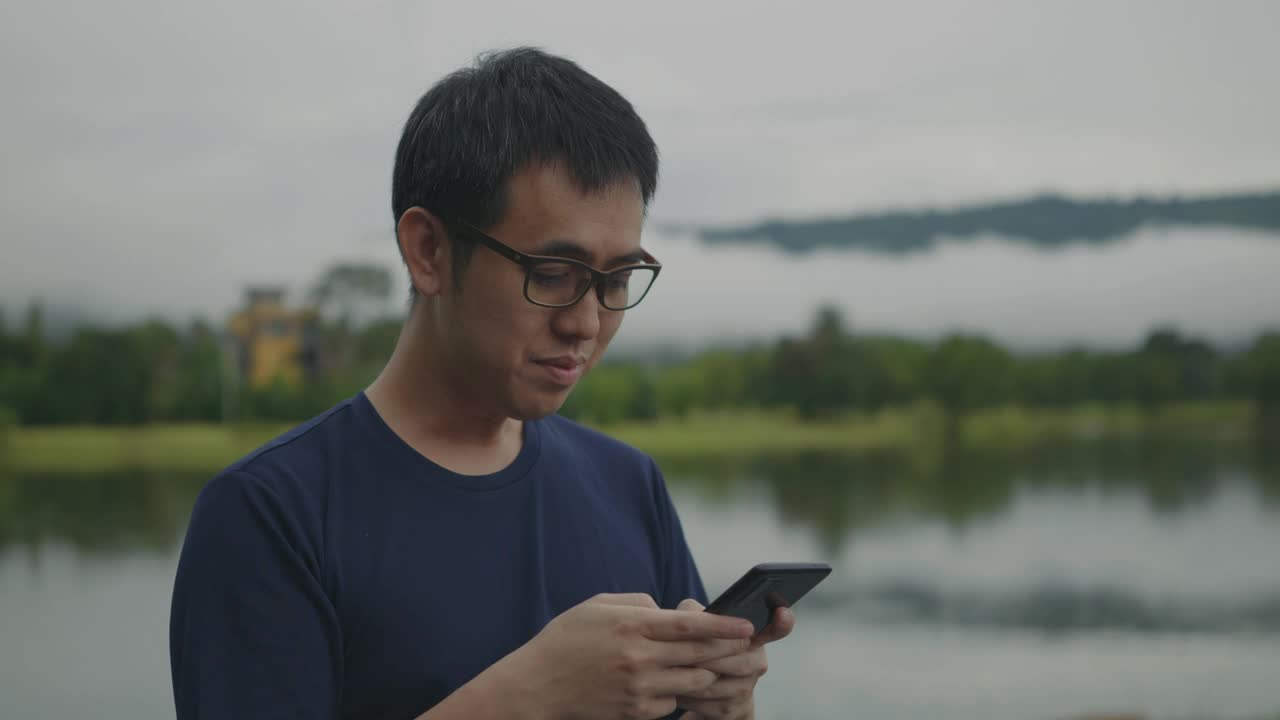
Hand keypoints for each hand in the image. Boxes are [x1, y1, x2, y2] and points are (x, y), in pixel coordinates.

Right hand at [504, 593, 755, 719]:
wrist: (538, 685)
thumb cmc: (567, 639)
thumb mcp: (598, 606)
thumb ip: (638, 603)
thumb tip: (667, 611)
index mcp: (633, 625)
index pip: (691, 624)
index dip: (724, 625)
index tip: (746, 625)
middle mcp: (640, 658)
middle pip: (700, 654)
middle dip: (727, 650)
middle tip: (744, 645)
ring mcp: (639, 688)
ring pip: (693, 682)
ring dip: (704, 673)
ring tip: (705, 664)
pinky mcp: (635, 711)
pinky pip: (672, 705)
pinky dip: (675, 694)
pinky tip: (666, 685)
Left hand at [671, 599, 795, 719]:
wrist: (706, 695)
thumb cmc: (702, 651)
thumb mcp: (698, 627)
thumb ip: (692, 613)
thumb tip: (676, 607)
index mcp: (752, 636)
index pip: (774, 629)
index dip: (781, 622)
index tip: (783, 613)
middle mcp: (756, 662)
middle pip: (733, 657)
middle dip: (703, 655)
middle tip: (678, 650)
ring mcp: (746, 688)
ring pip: (714, 681)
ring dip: (688, 676)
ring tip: (671, 669)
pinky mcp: (732, 710)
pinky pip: (705, 702)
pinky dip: (686, 695)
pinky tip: (676, 689)